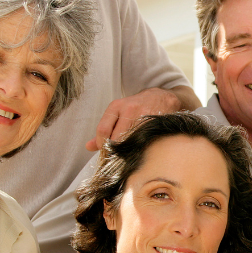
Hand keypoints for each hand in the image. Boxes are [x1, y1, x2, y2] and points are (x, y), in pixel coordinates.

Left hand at [85, 86, 199, 150]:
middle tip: (117, 155)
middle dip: (115, 150)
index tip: (105, 151)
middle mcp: (129, 109)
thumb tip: (89, 147)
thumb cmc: (136, 107)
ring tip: (128, 152)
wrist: (162, 97)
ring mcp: (144, 115)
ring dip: (128, 150)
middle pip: (116, 138)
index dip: (101, 144)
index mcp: (116, 106)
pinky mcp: (155, 122)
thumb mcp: (118, 113)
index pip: (103, 130)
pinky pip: (144, 140)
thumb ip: (104, 130)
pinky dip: (140, 147)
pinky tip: (141, 147)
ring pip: (130, 141)